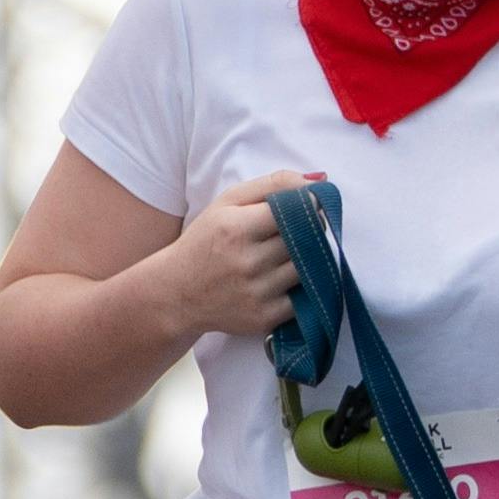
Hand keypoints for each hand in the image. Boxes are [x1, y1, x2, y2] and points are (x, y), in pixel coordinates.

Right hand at [152, 172, 312, 349]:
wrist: (177, 293)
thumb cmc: (207, 240)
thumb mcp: (228, 202)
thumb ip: (273, 183)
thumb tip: (321, 180)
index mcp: (237, 228)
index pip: (295, 211)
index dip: (309, 208)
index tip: (313, 208)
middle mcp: (247, 262)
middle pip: (305, 241)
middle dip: (311, 233)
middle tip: (304, 231)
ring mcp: (257, 293)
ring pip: (307, 269)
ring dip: (308, 261)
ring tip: (292, 255)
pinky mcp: (264, 318)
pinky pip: (303, 300)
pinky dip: (301, 289)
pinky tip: (285, 280)